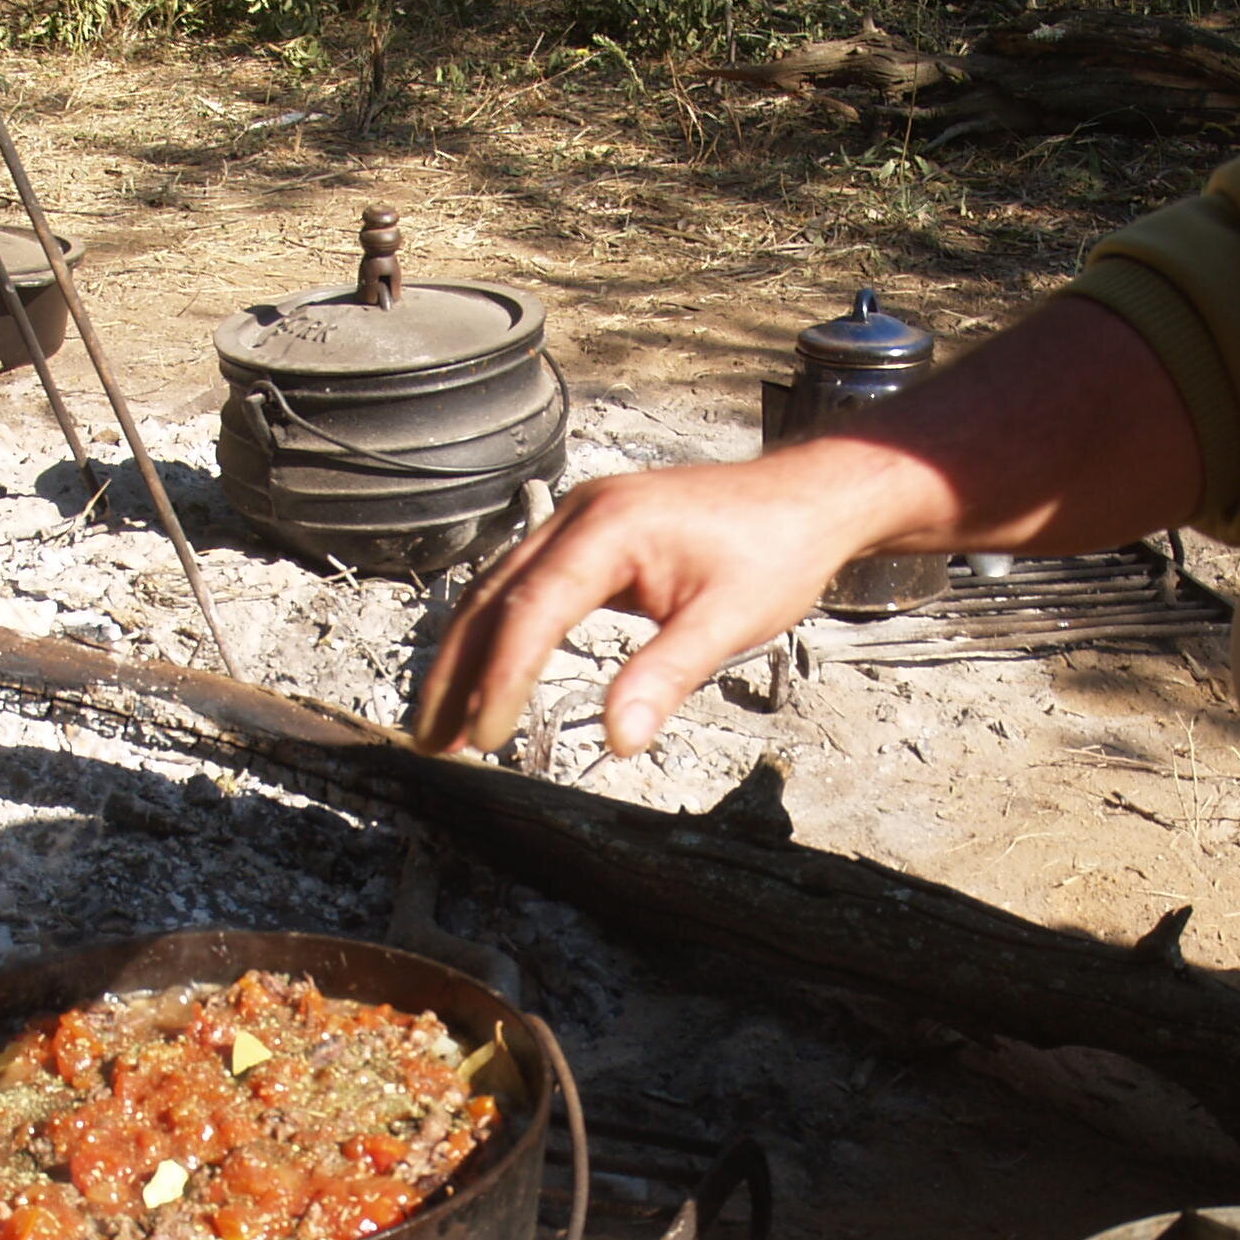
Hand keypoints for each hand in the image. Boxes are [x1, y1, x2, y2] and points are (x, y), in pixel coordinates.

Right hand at [408, 440, 908, 758]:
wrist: (811, 497)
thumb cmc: (777, 552)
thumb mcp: (728, 622)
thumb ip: (666, 676)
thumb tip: (619, 740)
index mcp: (608, 529)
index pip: (532, 612)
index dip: (500, 681)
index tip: (483, 740)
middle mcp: (579, 513)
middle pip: (494, 598)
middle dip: (455, 673)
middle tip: (428, 742)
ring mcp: (579, 516)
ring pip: (499, 589)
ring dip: (466, 654)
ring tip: (440, 721)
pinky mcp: (590, 530)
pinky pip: (525, 581)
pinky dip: (498, 630)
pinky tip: (484, 671)